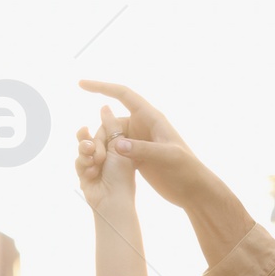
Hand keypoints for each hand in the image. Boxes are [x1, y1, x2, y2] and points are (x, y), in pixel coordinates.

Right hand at [78, 79, 204, 205]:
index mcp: (151, 117)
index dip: (102, 87)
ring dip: (101, 148)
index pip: (123, 94)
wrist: (193, 191)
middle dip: (100, 134)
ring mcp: (139, 141)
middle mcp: (143, 125)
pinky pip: (115, 150)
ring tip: (96, 166)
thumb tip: (116, 144)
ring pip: (111, 137)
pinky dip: (105, 156)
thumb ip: (141, 150)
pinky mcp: (137, 156)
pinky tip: (97, 167)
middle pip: (112, 120)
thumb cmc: (186, 171)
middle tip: (94, 155)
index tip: (81, 84)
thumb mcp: (166, 158)